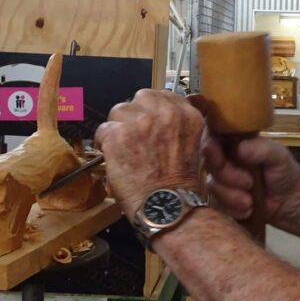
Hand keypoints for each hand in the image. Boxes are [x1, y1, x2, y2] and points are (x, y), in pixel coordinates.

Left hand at [94, 89, 204, 218]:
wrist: (167, 206)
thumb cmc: (180, 184)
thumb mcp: (196, 146)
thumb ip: (182, 124)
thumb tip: (173, 110)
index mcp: (186, 115)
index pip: (164, 94)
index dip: (153, 108)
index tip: (149, 119)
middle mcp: (164, 113)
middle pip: (141, 97)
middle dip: (136, 113)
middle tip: (135, 133)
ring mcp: (139, 123)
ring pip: (119, 110)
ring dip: (119, 126)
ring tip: (123, 146)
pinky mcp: (118, 136)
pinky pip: (103, 129)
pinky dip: (104, 142)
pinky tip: (111, 155)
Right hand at [201, 133, 299, 221]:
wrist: (290, 201)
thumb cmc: (284, 171)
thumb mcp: (278, 156)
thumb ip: (261, 149)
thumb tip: (240, 149)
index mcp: (236, 141)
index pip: (212, 135)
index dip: (210, 145)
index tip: (218, 158)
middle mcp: (225, 157)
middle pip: (209, 163)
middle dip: (227, 176)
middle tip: (248, 183)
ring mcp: (222, 179)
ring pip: (212, 185)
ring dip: (231, 196)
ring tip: (250, 201)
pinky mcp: (222, 199)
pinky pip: (217, 204)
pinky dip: (232, 209)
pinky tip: (248, 210)